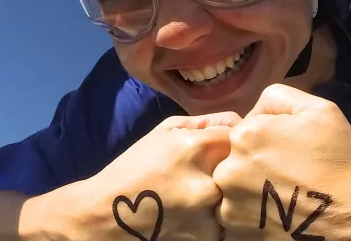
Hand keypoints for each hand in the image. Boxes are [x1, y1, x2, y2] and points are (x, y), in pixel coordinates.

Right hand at [80, 112, 241, 240]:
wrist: (105, 214)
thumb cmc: (135, 168)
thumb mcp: (164, 132)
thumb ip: (206, 122)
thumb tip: (242, 121)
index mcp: (197, 147)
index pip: (241, 136)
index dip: (235, 141)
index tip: (225, 148)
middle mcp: (208, 180)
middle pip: (244, 168)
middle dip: (235, 168)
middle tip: (215, 172)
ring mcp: (210, 213)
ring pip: (239, 197)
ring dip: (229, 195)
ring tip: (201, 193)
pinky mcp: (208, 237)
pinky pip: (228, 221)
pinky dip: (218, 217)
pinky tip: (196, 213)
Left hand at [214, 84, 350, 240]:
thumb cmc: (340, 162)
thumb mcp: (320, 109)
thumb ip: (279, 98)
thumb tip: (256, 112)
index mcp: (246, 135)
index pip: (248, 128)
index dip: (272, 137)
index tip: (294, 151)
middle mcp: (229, 169)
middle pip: (237, 157)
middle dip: (258, 161)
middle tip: (291, 173)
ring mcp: (230, 204)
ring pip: (235, 186)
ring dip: (253, 187)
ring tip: (286, 195)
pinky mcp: (237, 230)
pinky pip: (238, 212)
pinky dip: (253, 212)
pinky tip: (279, 211)